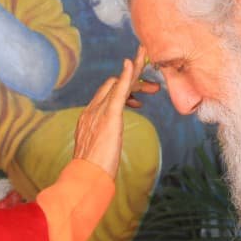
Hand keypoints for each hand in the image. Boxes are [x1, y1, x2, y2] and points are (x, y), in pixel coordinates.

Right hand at [73, 48, 146, 178]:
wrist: (85, 177)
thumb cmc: (92, 171)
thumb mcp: (97, 152)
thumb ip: (102, 143)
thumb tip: (108, 146)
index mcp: (87, 118)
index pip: (104, 96)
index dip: (121, 92)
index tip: (136, 98)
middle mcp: (91, 111)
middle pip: (111, 86)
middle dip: (133, 83)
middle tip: (152, 89)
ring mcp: (98, 112)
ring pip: (117, 86)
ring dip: (137, 80)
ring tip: (154, 88)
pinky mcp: (109, 116)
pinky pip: (119, 90)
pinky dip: (127, 75)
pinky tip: (134, 63)